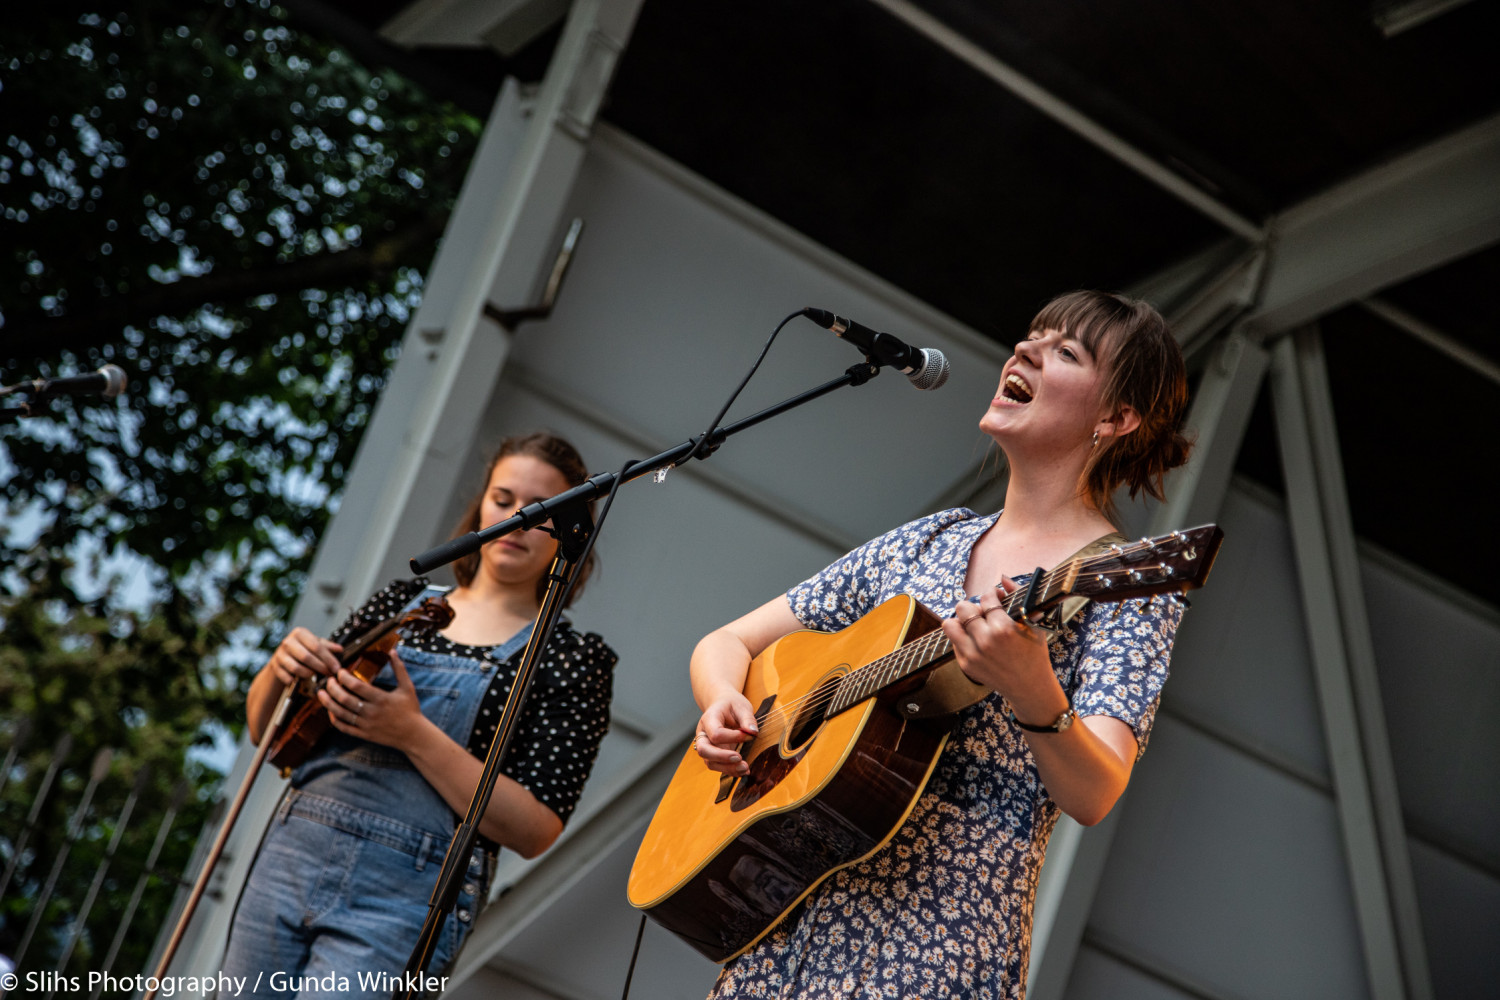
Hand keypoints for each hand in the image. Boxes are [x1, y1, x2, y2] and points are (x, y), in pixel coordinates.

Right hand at [268, 627, 342, 688]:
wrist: (282, 657)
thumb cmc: (302, 649)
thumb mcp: (314, 644)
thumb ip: (327, 646)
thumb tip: (339, 649)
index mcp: (300, 633)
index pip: (317, 646)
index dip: (328, 658)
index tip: (336, 667)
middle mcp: (288, 642)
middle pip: (306, 657)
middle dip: (320, 667)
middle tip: (329, 674)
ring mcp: (280, 654)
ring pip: (296, 668)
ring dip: (308, 674)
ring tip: (315, 675)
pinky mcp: (275, 666)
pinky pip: (286, 676)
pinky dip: (294, 680)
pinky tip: (300, 681)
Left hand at [319, 650, 427, 749]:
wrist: (413, 735)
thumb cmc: (411, 709)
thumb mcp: (408, 687)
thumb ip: (399, 668)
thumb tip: (393, 651)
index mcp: (381, 699)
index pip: (357, 686)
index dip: (344, 677)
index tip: (340, 672)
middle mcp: (372, 712)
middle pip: (345, 699)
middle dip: (333, 688)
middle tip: (329, 680)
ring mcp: (366, 724)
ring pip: (341, 713)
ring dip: (328, 703)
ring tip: (321, 693)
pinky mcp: (364, 734)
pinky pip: (344, 727)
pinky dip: (334, 719)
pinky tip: (330, 711)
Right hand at [695, 692, 758, 776]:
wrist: (722, 705)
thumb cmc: (731, 705)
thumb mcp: (741, 706)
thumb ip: (747, 719)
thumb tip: (753, 732)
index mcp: (708, 719)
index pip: (715, 733)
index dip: (733, 737)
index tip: (749, 736)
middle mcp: (703, 734)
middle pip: (704, 750)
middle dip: (721, 757)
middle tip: (739, 758)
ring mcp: (707, 745)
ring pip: (710, 762)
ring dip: (727, 768)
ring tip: (745, 768)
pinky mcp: (714, 754)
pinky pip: (718, 766)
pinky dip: (730, 770)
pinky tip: (744, 770)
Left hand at [941, 577, 1065, 722]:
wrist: (1030, 687)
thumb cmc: (1034, 653)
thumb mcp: (1034, 624)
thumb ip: (1018, 596)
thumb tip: (1003, 578)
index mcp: (1003, 629)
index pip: (986, 598)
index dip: (992, 593)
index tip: (996, 597)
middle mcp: (985, 641)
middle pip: (963, 608)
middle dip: (974, 605)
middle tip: (984, 612)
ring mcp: (973, 654)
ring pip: (949, 624)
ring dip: (960, 620)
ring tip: (974, 624)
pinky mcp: (966, 665)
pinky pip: (953, 641)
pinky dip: (963, 637)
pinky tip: (977, 640)